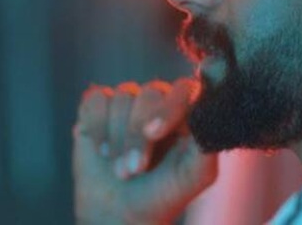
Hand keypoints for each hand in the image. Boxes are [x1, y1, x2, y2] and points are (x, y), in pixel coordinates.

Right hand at [73, 78, 217, 224]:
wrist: (121, 215)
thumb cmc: (165, 192)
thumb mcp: (194, 174)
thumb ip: (206, 143)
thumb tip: (204, 114)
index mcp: (186, 108)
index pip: (184, 88)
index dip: (169, 107)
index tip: (154, 133)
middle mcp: (160, 97)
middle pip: (150, 92)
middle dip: (138, 134)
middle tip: (135, 168)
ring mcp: (129, 99)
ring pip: (122, 96)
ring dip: (118, 137)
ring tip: (120, 169)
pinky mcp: (98, 106)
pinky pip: (95, 99)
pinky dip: (96, 125)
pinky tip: (102, 150)